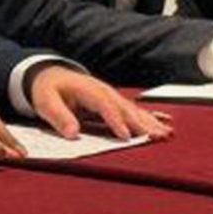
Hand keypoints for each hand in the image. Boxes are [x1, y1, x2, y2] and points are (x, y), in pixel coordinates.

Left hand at [24, 65, 171, 142]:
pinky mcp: (114, 104)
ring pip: (134, 111)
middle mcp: (104, 92)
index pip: (105, 105)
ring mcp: (111, 97)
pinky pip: (135, 112)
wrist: (49, 76)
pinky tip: (166, 125)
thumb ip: (59, 116)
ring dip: (151, 123)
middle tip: (156, 138)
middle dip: (142, 123)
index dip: (116, 121)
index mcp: (88, 90)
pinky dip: (150, 118)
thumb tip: (72, 132)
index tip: (125, 136)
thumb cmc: (47, 90)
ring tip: (165, 135)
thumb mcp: (46, 102)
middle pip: (126, 108)